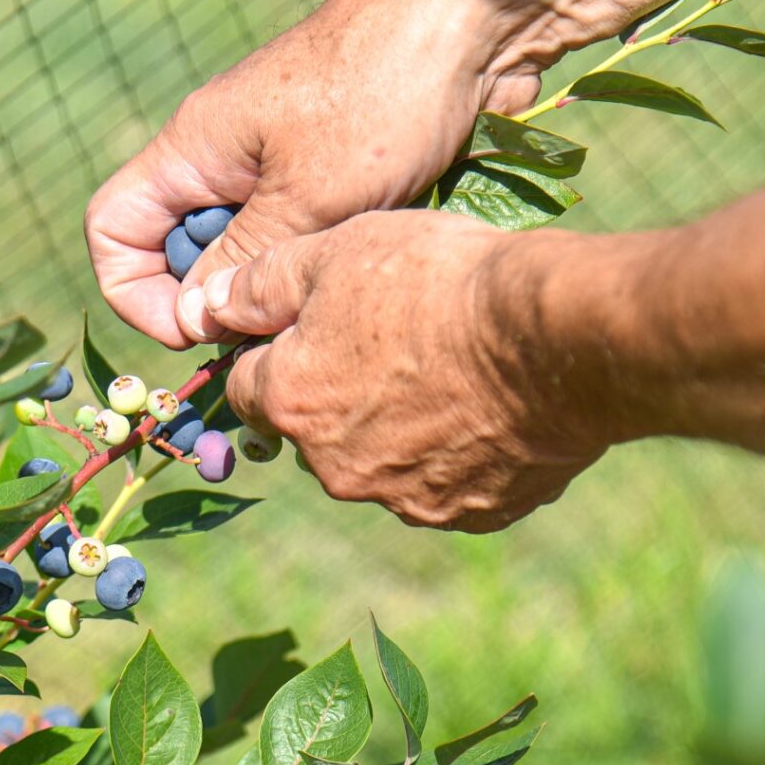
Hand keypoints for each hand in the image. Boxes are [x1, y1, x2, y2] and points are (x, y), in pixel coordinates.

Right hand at [84, 0, 541, 349]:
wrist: (471, 25)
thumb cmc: (382, 94)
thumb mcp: (307, 197)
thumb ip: (240, 262)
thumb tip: (191, 320)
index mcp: (192, 150)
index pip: (113, 230)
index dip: (134, 293)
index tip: (193, 329)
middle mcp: (221, 157)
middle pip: (175, 249)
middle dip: (210, 296)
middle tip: (268, 324)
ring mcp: (272, 163)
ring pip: (239, 247)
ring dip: (267, 282)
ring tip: (319, 291)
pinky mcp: (323, 170)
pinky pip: (290, 233)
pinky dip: (308, 260)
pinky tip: (351, 267)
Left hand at [202, 211, 606, 531]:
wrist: (557, 338)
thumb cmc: (438, 282)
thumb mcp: (335, 252)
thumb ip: (259, 284)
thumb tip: (206, 306)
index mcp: (288, 402)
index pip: (247, 384)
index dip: (274, 347)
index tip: (313, 322)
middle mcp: (333, 466)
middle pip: (313, 426)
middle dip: (336, 388)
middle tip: (393, 336)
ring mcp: (403, 498)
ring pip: (378, 457)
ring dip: (396, 424)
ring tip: (449, 369)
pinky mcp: (470, 512)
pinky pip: (446, 481)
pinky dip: (457, 451)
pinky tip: (489, 406)